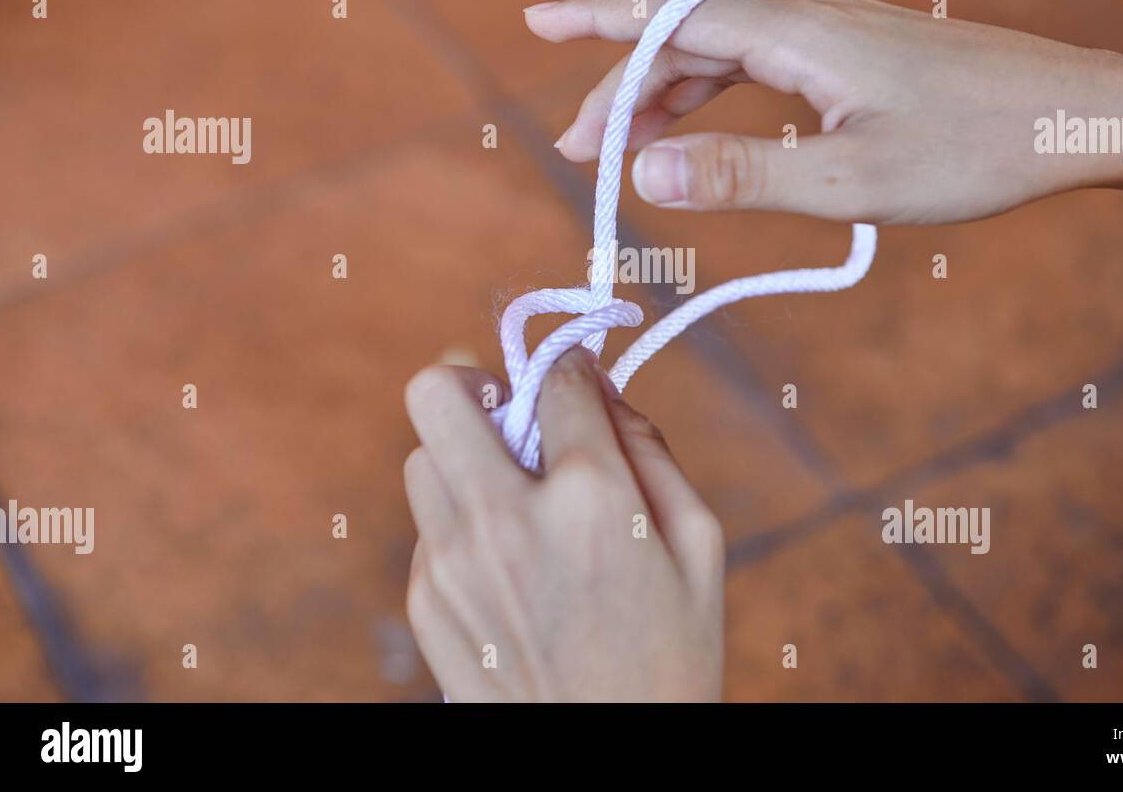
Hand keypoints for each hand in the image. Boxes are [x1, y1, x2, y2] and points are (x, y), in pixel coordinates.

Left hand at [403, 346, 723, 701]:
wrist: (606, 762)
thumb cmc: (673, 657)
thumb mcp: (699, 544)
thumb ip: (650, 448)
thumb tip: (599, 387)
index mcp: (591, 497)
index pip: (555, 379)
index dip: (570, 369)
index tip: (575, 381)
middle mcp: (506, 519)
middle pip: (436, 392)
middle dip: (472, 381)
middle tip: (507, 411)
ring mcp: (453, 563)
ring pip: (422, 457)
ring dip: (464, 456)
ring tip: (512, 496)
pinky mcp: (425, 603)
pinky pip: (427, 527)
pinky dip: (460, 523)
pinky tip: (506, 565)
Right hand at [526, 0, 1122, 238]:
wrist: (1076, 117)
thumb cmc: (975, 148)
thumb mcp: (852, 180)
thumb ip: (744, 178)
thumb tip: (642, 176)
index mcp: (797, 34)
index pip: (671, 16)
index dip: (599, 24)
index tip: (537, 25)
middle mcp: (808, 17)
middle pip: (688, 36)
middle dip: (624, 88)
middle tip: (580, 152)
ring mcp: (835, 33)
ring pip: (724, 52)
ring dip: (669, 98)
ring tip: (628, 152)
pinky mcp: (859, 55)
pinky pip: (762, 65)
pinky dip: (718, 99)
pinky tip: (713, 135)